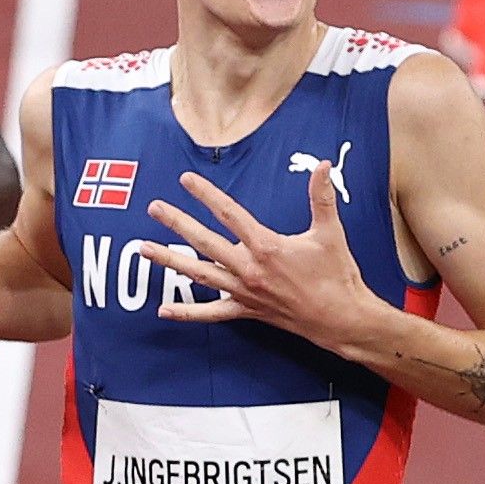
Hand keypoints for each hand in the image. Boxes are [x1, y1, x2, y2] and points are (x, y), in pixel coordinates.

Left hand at [139, 166, 386, 343]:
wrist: (339, 319)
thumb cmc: (336, 275)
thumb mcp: (329, 232)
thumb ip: (321, 197)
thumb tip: (324, 164)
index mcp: (266, 247)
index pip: (228, 214)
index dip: (206, 195)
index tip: (186, 180)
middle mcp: (248, 269)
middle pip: (204, 242)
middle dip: (176, 223)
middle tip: (153, 208)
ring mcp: (243, 292)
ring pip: (199, 275)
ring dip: (169, 261)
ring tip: (144, 249)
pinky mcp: (246, 310)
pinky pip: (211, 313)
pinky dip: (187, 312)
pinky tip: (163, 310)